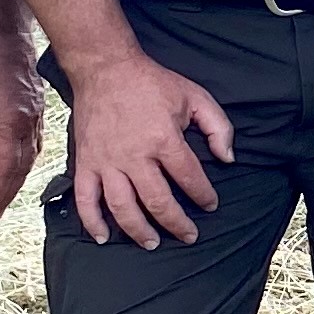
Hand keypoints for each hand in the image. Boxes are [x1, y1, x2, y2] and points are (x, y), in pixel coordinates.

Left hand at [0, 21, 44, 221]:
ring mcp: (36, 113)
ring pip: (32, 154)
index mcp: (10, 125)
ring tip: (6, 192)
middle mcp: (28, 123)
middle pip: (22, 167)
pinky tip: (21, 159)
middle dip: (7, 192)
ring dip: (19, 177)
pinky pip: (36, 139)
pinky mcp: (36, 103)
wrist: (2, 29)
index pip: (4, 170)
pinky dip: (27, 156)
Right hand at [57, 47, 232, 249]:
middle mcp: (134, 156)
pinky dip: (92, 221)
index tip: (210, 205)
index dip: (203, 195)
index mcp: (163, 139)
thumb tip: (228, 158)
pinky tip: (103, 237)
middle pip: (157, 200)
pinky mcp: (85, 162)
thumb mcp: (195, 96)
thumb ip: (218, 127)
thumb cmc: (152, 83)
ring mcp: (106, 161)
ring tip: (152, 244)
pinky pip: (85, 198)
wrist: (106, 70)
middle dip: (176, 223)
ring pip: (121, 206)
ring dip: (137, 230)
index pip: (189, 177)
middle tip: (188, 236)